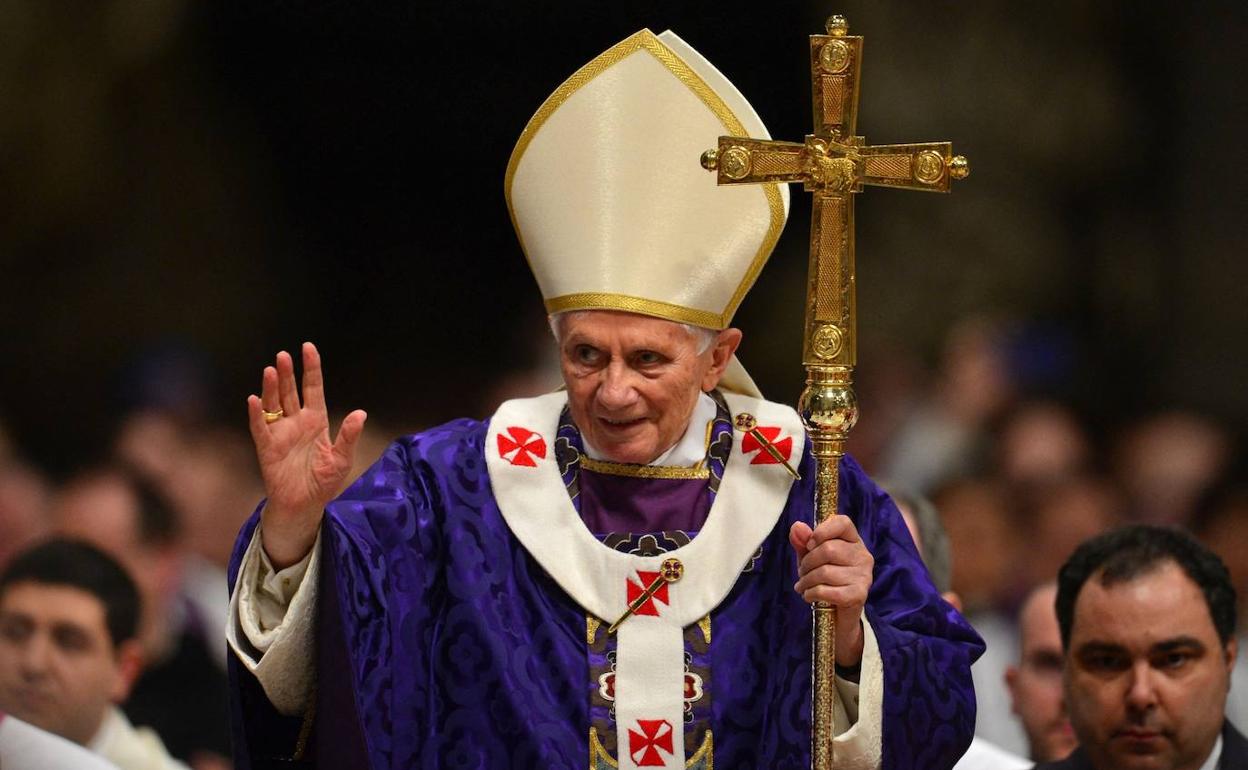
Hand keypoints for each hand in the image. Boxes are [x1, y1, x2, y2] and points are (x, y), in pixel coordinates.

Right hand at [247, 342, 366, 567]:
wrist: (304, 506)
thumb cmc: (323, 482)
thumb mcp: (341, 459)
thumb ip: (348, 436)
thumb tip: (360, 413)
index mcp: (316, 420)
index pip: (313, 388)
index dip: (311, 369)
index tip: (308, 347)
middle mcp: (296, 422)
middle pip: (290, 392)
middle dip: (288, 373)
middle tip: (284, 355)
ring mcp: (280, 433)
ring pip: (274, 404)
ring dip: (271, 388)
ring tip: (272, 369)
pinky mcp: (267, 448)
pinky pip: (260, 428)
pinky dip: (256, 414)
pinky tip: (253, 399)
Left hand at [789, 515, 873, 666]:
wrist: (838, 617)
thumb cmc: (825, 580)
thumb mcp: (811, 558)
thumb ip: (803, 542)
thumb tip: (796, 527)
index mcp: (853, 541)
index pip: (842, 523)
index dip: (822, 530)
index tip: (809, 544)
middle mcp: (863, 556)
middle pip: (828, 549)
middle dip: (807, 563)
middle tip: (802, 573)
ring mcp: (864, 576)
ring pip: (825, 572)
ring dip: (806, 581)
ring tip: (803, 586)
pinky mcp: (859, 595)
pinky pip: (827, 590)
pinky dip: (811, 594)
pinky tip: (809, 596)